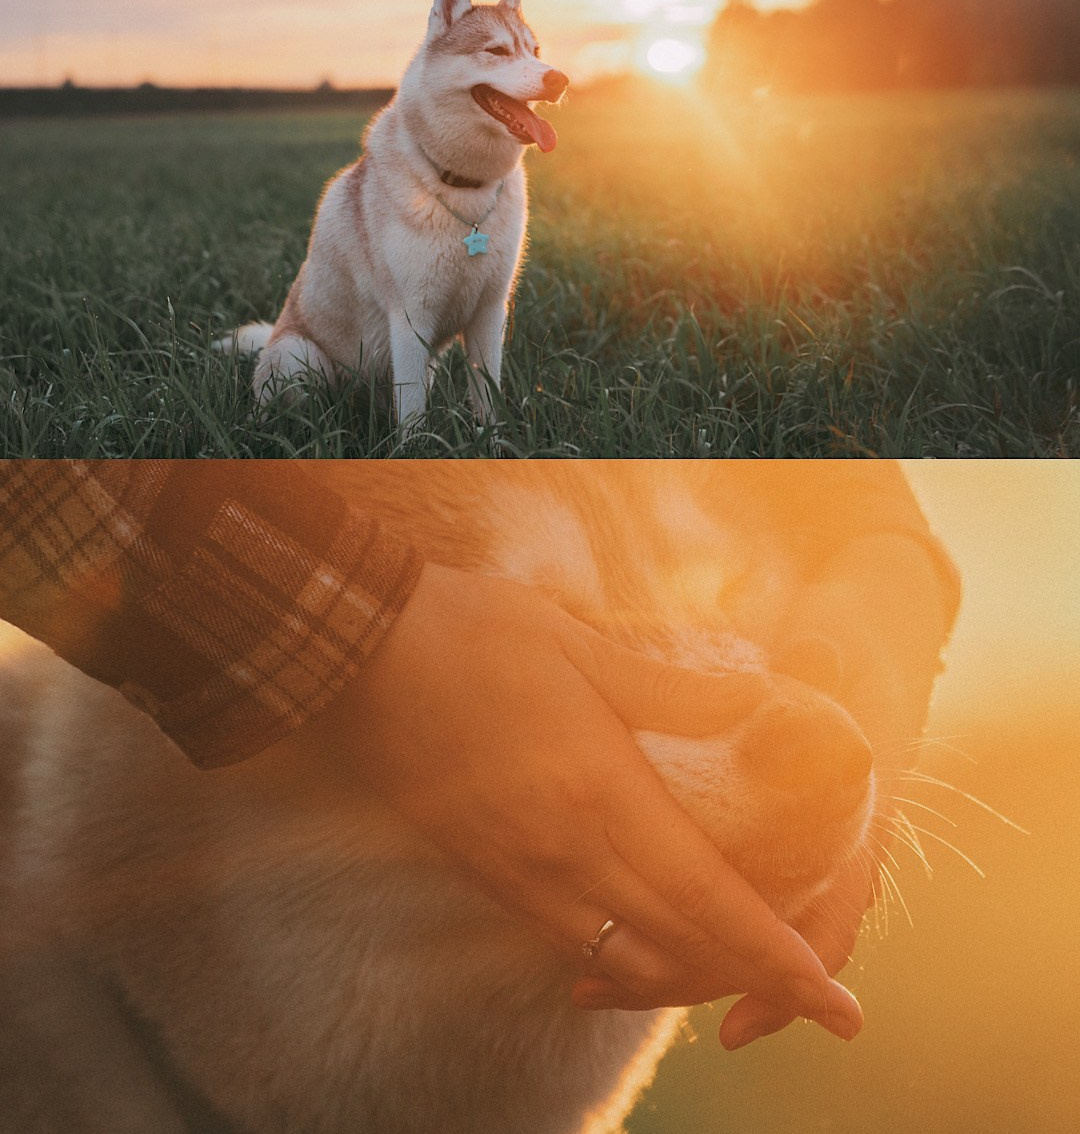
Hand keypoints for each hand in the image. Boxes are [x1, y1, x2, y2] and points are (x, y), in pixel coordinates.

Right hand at [272, 563, 861, 1040]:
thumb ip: (675, 688)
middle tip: (807, 992)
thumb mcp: (582, 644)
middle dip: (753, 982)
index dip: (780, 960)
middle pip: (677, 949)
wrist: (356, 657)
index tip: (837, 1005)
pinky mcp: (483, 874)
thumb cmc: (472, 636)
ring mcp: (517, 874)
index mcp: (600, 796)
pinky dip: (622, 961)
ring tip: (737, 968)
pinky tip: (640, 947)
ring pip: (623, 960)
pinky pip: (567, 942)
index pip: (710, 901)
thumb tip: (759, 699)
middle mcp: (563, 855)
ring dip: (688, 975)